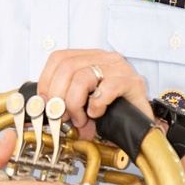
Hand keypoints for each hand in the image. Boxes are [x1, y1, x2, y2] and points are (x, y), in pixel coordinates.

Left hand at [37, 49, 151, 139]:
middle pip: (67, 67)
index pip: (59, 58)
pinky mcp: (132, 83)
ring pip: (83, 77)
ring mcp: (120, 69)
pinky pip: (107, 88)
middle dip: (58, 96)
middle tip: (64, 116)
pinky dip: (97, 104)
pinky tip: (97, 113)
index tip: (45, 102)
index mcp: (91, 58)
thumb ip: (64, 100)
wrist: (141, 127)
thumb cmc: (112, 115)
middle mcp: (106, 58)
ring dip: (75, 103)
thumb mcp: (82, 104)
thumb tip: (43, 105)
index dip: (47, 81)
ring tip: (81, 119)